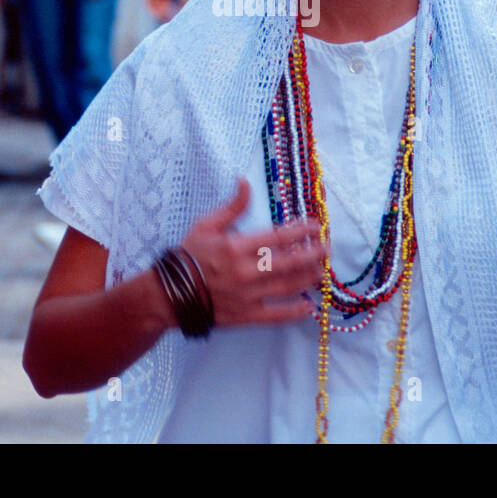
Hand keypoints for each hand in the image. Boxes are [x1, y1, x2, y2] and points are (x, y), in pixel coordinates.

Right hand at [180, 179, 325, 326]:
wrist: (169, 295)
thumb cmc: (188, 256)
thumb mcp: (206, 225)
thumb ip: (232, 206)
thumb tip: (245, 181)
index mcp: (236, 247)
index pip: (277, 237)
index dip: (300, 230)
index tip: (316, 226)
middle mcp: (245, 272)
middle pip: (289, 262)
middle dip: (312, 254)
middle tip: (326, 248)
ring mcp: (247, 296)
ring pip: (287, 287)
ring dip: (309, 278)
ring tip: (322, 271)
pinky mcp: (245, 316)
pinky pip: (275, 315)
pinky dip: (294, 312)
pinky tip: (310, 306)